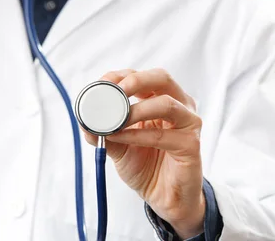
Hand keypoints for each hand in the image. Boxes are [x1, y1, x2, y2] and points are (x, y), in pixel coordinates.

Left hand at [82, 69, 204, 238]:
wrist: (164, 197)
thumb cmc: (145, 165)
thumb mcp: (117, 145)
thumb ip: (101, 131)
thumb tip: (83, 120)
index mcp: (160, 98)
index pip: (141, 76)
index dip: (120, 76)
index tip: (101, 85)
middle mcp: (179, 105)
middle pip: (161, 78)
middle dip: (135, 81)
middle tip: (114, 92)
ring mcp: (188, 123)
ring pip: (166, 104)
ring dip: (136, 110)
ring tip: (116, 121)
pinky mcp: (191, 145)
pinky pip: (163, 136)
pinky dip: (138, 135)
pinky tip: (120, 137)